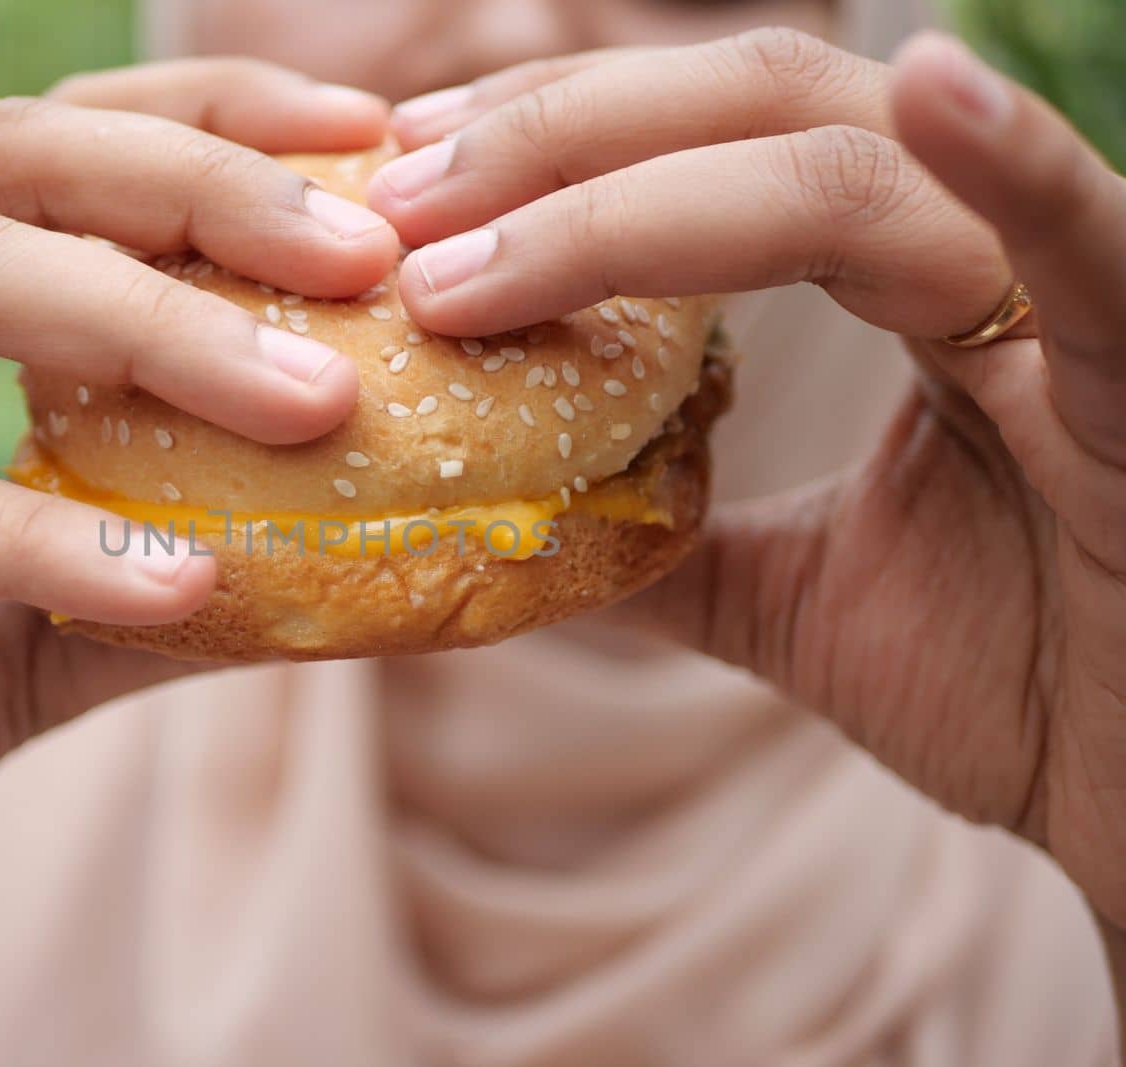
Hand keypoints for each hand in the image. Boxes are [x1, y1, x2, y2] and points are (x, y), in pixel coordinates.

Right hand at [0, 57, 395, 1011]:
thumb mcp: (32, 636)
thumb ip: (171, 590)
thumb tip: (354, 580)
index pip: (68, 151)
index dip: (222, 130)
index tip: (372, 153)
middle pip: (20, 161)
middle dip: (208, 189)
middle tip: (366, 253)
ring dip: (153, 326)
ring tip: (315, 401)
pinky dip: (30, 537)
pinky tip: (172, 587)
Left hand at [368, 30, 1125, 924]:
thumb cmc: (1024, 688)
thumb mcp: (799, 602)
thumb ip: (680, 545)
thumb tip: (525, 531)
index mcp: (911, 286)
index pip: (718, 153)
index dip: (562, 146)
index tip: (412, 179)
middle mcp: (982, 259)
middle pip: (761, 115)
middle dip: (560, 145)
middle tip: (399, 197)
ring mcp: (1074, 303)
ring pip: (856, 171)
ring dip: (639, 188)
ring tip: (472, 229)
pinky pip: (1093, 244)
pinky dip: (1020, 162)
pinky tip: (933, 86)